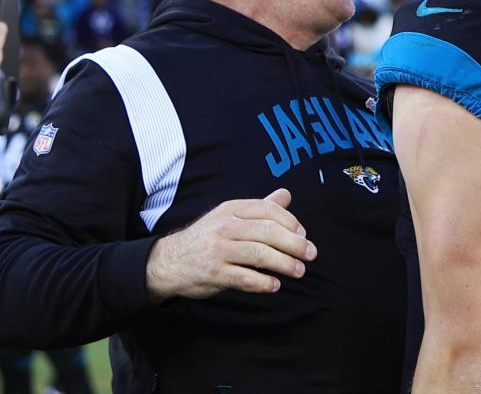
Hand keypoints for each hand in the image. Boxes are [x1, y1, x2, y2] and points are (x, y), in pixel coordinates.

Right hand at [145, 188, 317, 302]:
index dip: (291, 222)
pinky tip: (275, 285)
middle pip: (268, 232)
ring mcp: (218, 250)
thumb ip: (259, 207)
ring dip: (284, 264)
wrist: (169, 261)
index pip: (268, 210)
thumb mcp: (229, 216)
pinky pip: (245, 278)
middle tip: (311, 254)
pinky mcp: (213, 274)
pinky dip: (264, 283)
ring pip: (260, 255)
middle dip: (294, 244)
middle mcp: (224, 226)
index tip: (304, 234)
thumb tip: (286, 195)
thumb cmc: (208, 237)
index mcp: (231, 209)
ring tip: (299, 271)